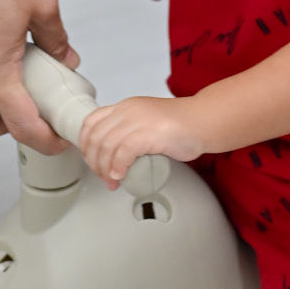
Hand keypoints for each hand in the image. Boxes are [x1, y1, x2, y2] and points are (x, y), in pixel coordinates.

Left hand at [79, 96, 206, 187]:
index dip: (85, 144)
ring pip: (106, 146)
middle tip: (103, 177)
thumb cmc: (181, 126)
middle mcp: (128, 110)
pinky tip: (121, 176)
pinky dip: (118, 167)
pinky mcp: (149, 133)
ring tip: (113, 181)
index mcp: (125, 106)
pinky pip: (123, 152)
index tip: (91, 160)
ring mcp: (138, 120)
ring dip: (105, 169)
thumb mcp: (147, 120)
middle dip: (94, 162)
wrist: (204, 121)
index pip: (91, 122)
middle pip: (95, 137)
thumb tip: (114, 155)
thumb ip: (130, 130)